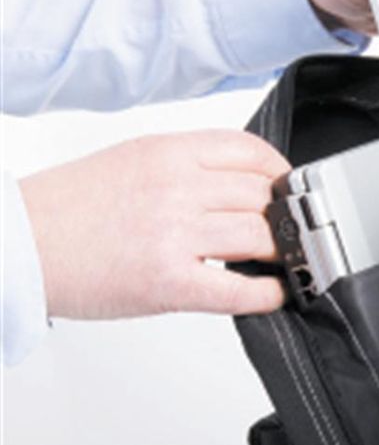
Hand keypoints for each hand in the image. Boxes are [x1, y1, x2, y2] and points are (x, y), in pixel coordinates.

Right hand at [19, 130, 289, 320]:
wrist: (21, 245)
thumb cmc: (69, 209)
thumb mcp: (131, 161)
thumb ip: (186, 167)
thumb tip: (240, 185)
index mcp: (166, 152)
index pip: (250, 151)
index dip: (279, 173)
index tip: (286, 189)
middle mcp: (175, 188)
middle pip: (263, 196)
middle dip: (283, 217)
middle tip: (287, 233)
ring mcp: (174, 235)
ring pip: (261, 236)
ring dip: (281, 253)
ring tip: (280, 262)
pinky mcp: (170, 283)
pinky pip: (240, 290)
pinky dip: (268, 294)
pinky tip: (272, 293)